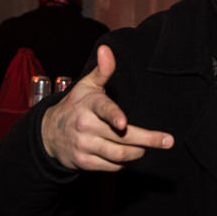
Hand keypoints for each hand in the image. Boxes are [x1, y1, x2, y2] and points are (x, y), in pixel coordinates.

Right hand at [40, 45, 172, 170]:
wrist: (49, 133)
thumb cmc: (76, 105)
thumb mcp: (86, 85)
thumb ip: (102, 70)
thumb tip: (106, 49)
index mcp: (89, 105)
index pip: (103, 110)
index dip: (113, 116)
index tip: (123, 123)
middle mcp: (85, 126)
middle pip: (121, 138)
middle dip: (147, 140)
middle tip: (167, 141)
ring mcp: (84, 146)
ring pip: (119, 155)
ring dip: (137, 152)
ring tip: (145, 147)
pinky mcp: (84, 163)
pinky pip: (111, 166)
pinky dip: (123, 162)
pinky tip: (128, 154)